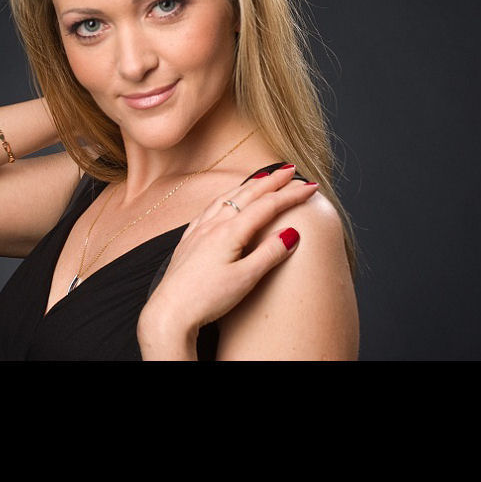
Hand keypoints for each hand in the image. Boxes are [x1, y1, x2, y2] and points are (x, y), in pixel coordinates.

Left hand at [137, 165, 317, 357]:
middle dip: (272, 180)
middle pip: (248, 194)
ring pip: (227, 197)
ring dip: (248, 185)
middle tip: (291, 170)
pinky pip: (211, 208)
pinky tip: (226, 201)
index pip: (267, 205)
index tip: (311, 186)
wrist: (169, 311)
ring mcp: (198, 230)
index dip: (291, 194)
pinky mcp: (189, 239)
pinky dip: (226, 197)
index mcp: (230, 232)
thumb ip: (269, 253)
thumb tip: (292, 232)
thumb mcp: (245, 279)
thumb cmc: (206, 298)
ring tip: (263, 178)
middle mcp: (213, 224)